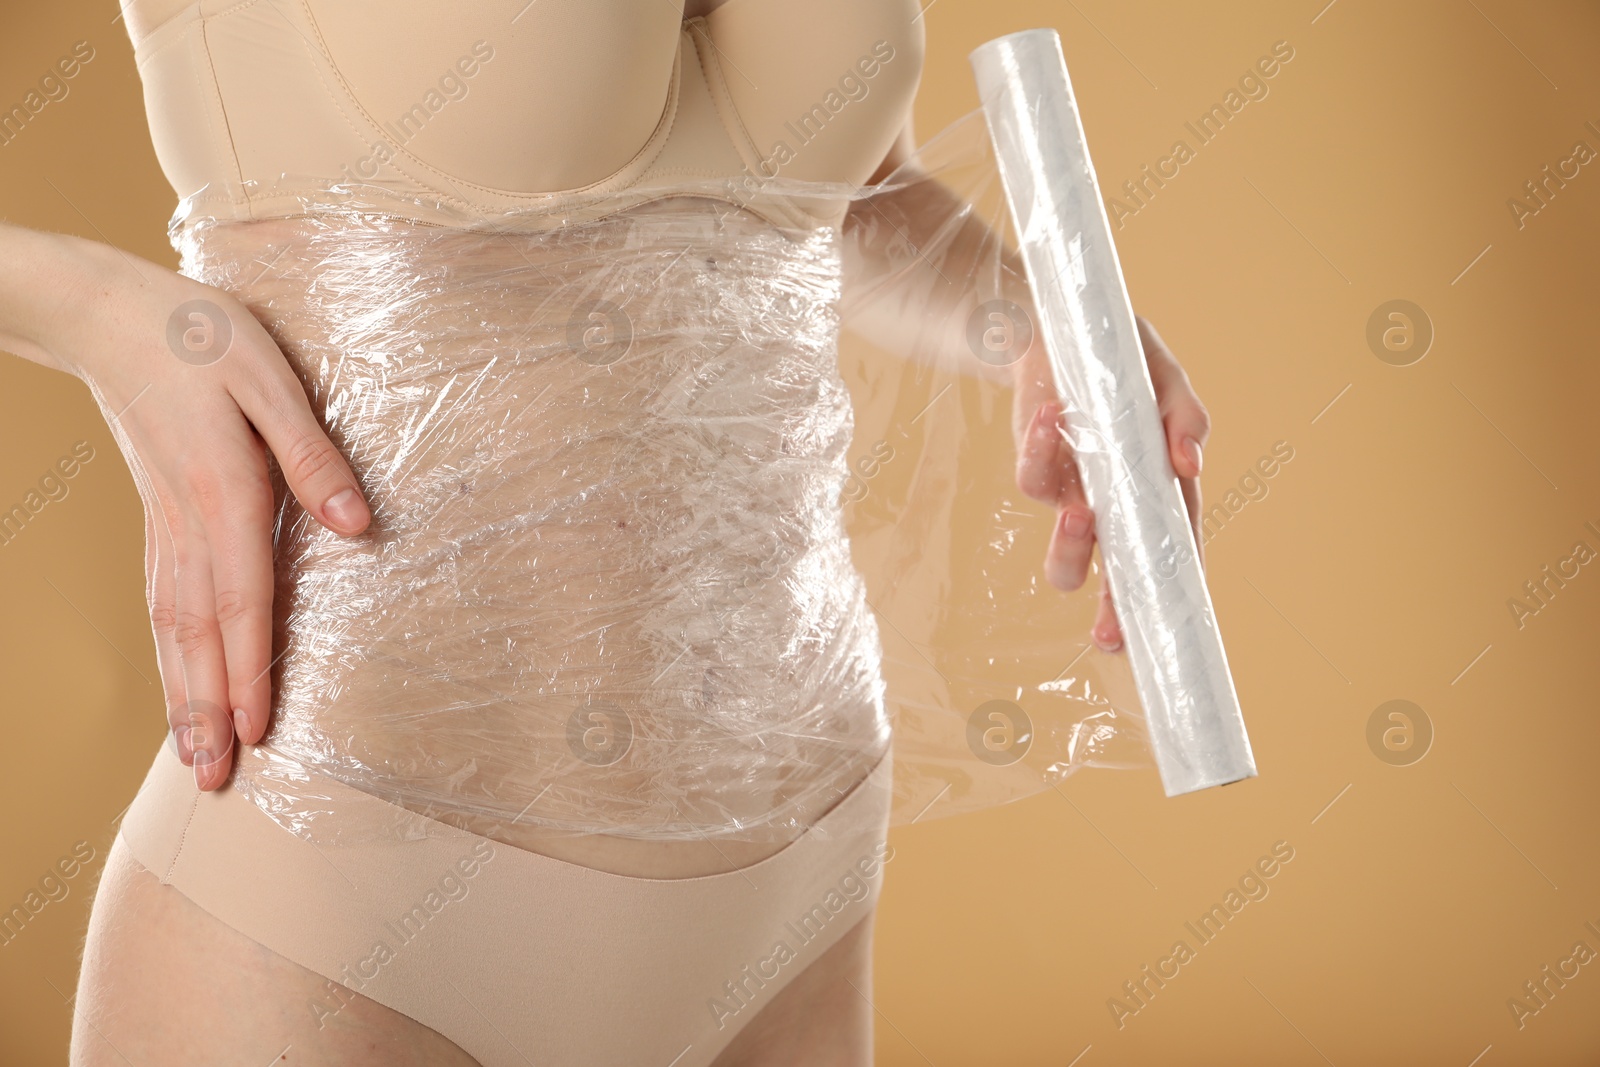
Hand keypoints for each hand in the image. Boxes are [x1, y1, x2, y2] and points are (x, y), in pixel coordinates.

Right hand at [44, 236, 371, 788]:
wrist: (107, 312)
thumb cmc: (200, 337)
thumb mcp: (271, 379)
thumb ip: (313, 455)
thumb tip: (360, 526)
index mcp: (224, 492)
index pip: (243, 598)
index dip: (253, 669)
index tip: (259, 731)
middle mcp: (187, 522)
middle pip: (199, 633)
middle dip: (208, 710)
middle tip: (214, 782)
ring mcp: (164, 523)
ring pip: (171, 625)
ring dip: (183, 693)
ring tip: (192, 756)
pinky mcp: (157, 515)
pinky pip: (161, 598)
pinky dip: (168, 651)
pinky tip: (178, 679)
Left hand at [1011, 314, 1208, 651]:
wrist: (1057, 332)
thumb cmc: (1124, 365)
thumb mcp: (1166, 381)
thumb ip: (1187, 419)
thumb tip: (1191, 464)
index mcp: (1158, 496)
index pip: (1172, 555)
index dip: (1172, 593)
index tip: (1172, 626)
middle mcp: (1114, 509)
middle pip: (1112, 578)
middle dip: (1112, 611)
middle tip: (1111, 632)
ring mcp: (1072, 495)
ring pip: (1066, 549)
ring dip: (1072, 544)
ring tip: (1081, 516)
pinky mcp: (1034, 468)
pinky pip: (1033, 477)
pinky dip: (1042, 447)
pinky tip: (1054, 414)